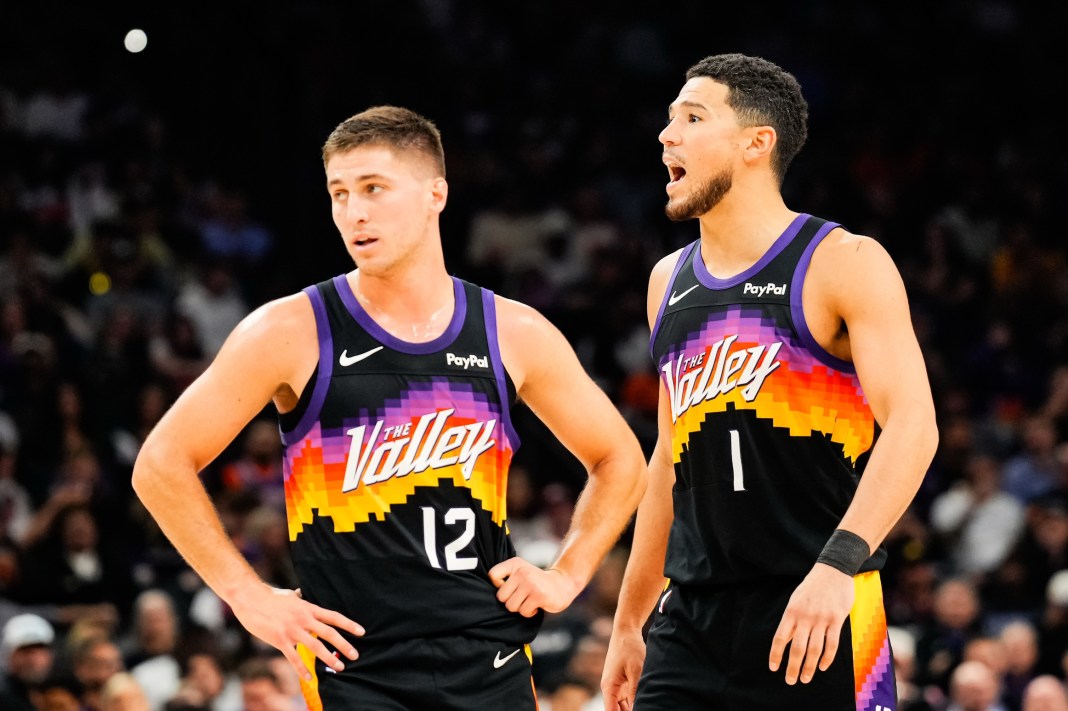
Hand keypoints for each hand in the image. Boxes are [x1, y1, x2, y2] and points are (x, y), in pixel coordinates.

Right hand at [229, 583, 364, 680]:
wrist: (251, 599)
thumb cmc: (270, 597)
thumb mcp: (290, 595)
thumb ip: (299, 598)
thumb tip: (303, 593)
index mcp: (308, 608)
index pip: (333, 617)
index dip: (348, 625)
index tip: (361, 632)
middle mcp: (304, 619)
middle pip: (329, 633)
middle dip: (344, 645)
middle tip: (355, 655)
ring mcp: (292, 631)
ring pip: (315, 647)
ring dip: (329, 658)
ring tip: (340, 667)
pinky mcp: (280, 640)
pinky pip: (294, 657)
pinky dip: (302, 669)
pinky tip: (310, 677)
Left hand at [488, 557, 579, 616]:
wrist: (562, 585)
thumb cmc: (536, 582)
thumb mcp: (520, 572)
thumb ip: (506, 578)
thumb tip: (484, 593)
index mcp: (515, 564)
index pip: (492, 575)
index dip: (498, 587)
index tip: (509, 587)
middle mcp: (522, 571)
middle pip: (501, 596)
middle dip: (510, 601)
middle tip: (522, 597)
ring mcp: (530, 583)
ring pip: (511, 606)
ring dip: (520, 608)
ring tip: (529, 600)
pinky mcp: (539, 596)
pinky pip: (524, 612)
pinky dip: (529, 612)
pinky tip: (536, 605)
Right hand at [601, 627, 645, 709]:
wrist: (626, 632)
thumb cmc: (629, 649)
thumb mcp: (636, 671)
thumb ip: (635, 692)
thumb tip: (637, 709)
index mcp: (609, 687)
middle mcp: (609, 689)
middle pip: (616, 710)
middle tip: (646, 709)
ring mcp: (615, 686)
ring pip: (622, 706)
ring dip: (631, 709)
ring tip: (647, 706)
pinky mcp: (621, 683)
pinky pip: (626, 699)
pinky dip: (633, 703)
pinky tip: (644, 703)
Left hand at [769, 563, 854, 683]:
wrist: (833, 570)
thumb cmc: (812, 587)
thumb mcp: (796, 600)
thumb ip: (792, 621)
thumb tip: (785, 641)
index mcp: (791, 612)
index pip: (780, 638)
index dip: (776, 655)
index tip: (774, 668)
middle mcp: (805, 617)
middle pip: (797, 648)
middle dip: (793, 667)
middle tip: (790, 681)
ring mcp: (821, 619)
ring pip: (814, 649)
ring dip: (809, 667)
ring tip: (805, 678)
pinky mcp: (836, 619)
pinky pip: (832, 643)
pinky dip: (827, 658)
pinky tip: (822, 667)